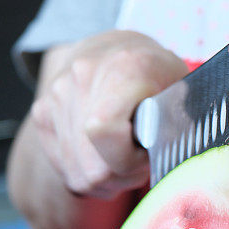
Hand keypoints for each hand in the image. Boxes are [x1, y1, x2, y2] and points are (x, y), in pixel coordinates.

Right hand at [30, 30, 188, 198]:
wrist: (114, 50)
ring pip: (81, 175)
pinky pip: (68, 172)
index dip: (133, 158)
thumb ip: (185, 122)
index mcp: (125, 67)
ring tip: (128, 154)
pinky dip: (92, 174)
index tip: (151, 149)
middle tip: (143, 157)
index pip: (104, 131)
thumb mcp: (186, 91)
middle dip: (125, 174)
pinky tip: (107, 155)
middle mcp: (81, 77)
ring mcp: (56, 97)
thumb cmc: (159, 77)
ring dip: (110, 178)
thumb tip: (174, 153)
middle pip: (94, 167)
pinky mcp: (42, 116)